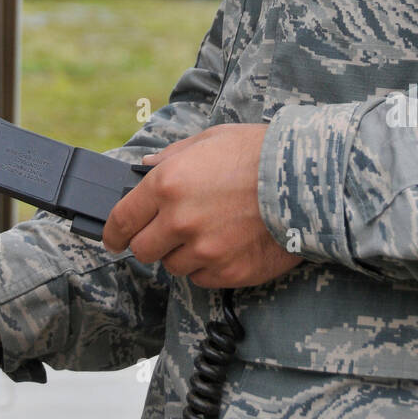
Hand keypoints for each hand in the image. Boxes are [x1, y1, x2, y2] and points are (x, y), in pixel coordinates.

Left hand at [103, 123, 302, 288]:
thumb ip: (172, 156)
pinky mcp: (228, 271)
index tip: (112, 239)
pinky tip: (227, 246)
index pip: (122, 220)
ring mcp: (205, 250)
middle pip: (143, 251)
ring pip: (173, 267)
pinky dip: (208, 267)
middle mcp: (180, 221)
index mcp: (168, 184)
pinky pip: (202, 279)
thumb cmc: (259, 153)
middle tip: (167, 233)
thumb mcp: (210, 139)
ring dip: (182, 254)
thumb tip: (145, 167)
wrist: (305, 180)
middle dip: (150, 243)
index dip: (112, 233)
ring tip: (210, 233)